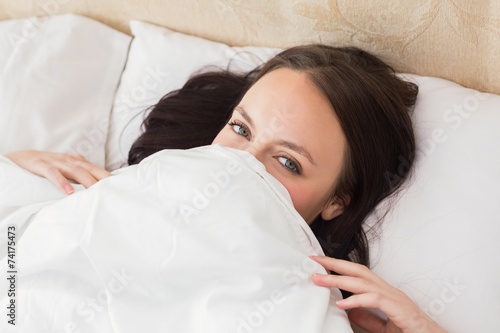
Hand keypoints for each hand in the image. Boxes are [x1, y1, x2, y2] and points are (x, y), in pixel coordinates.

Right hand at [5, 150, 110, 193]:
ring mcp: (55, 162)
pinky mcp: (40, 165)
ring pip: (75, 171)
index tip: (121, 186)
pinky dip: (61, 182)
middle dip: (103, 178)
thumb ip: (80, 178)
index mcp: (77, 162)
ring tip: (96, 191)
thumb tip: (97, 191)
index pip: (96, 169)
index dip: (108, 177)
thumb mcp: (66, 171)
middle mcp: (69, 160)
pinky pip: (52, 173)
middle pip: (90, 169)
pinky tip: (68, 191)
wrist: (19, 157)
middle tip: (114, 189)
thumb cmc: (47, 167)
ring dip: (87, 181)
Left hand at [310, 256, 446, 332]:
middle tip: (313, 260)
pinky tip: (342, 303)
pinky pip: (374, 300)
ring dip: (338, 279)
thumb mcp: (383, 326)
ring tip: (318, 280)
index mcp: (385, 293)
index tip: (319, 264)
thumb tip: (347, 308)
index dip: (338, 267)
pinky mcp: (400, 309)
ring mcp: (395, 298)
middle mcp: (389, 291)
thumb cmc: (412, 332)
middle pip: (358, 270)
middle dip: (334, 264)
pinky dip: (356, 300)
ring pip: (363, 282)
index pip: (358, 274)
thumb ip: (366, 317)